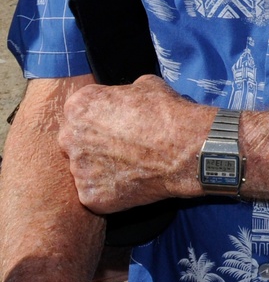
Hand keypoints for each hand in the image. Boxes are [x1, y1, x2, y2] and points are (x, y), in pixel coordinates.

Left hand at [58, 76, 210, 212]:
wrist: (185, 148)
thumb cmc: (166, 113)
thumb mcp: (144, 85)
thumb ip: (123, 94)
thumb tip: (125, 100)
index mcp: (79, 106)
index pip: (80, 112)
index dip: (100, 117)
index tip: (116, 123)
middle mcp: (70, 137)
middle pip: (75, 141)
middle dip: (94, 143)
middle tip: (122, 145)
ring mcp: (78, 170)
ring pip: (85, 169)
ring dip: (102, 168)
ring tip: (131, 164)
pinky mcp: (90, 196)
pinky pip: (96, 192)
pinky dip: (111, 190)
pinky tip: (133, 181)